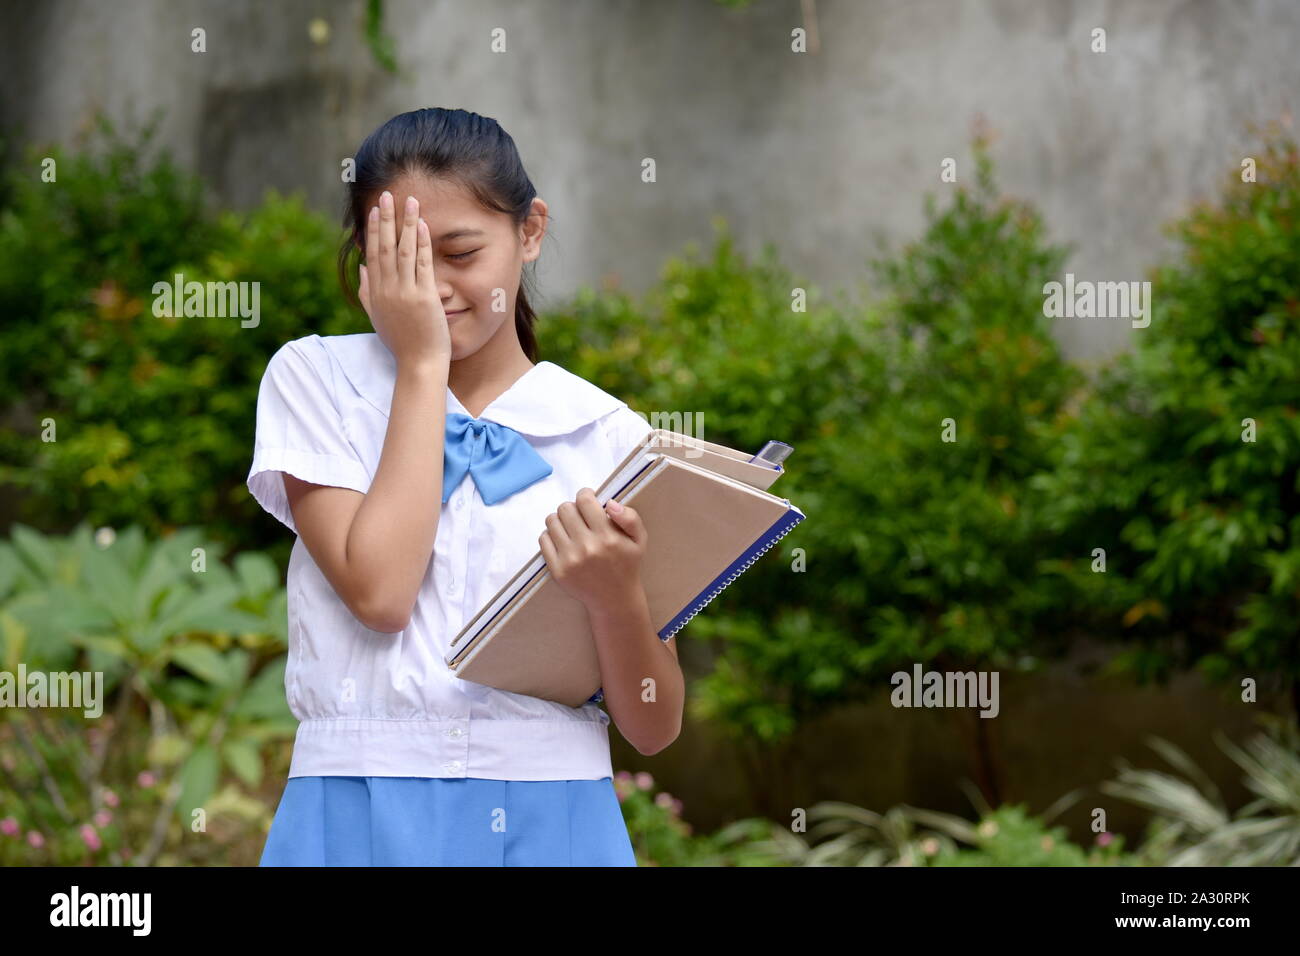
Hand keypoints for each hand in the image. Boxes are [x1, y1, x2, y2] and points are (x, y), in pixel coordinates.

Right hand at [358, 191, 451, 366]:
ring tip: (410, 201)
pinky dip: (421, 243)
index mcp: (376, 293)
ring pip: (402, 251)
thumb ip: (367, 292)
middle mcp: (387, 290)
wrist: (418, 364)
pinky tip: (423, 226)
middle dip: (386, 219)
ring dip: (406, 224)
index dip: (373, 231)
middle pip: (384, 247)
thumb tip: (362, 268)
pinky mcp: (424, 298)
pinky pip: (421, 265)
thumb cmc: (402, 343)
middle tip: (387, 196)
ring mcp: (405, 293)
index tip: (375, 211)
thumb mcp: (378, 317)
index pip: (373, 255)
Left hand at [538, 488, 646, 612]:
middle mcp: (587, 547)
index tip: (588, 499)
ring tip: (570, 528)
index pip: (584, 501)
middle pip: (565, 508)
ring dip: (560, 520)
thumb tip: (609, 503)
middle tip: (580, 516)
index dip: (585, 494)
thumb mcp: (639, 540)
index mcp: (607, 537)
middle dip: (573, 508)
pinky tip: (563, 540)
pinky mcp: (557, 570)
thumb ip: (630, 517)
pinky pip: (543, 539)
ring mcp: (570, 560)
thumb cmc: (626, 564)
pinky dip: (551, 535)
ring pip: (551, 521)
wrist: (614, 599)